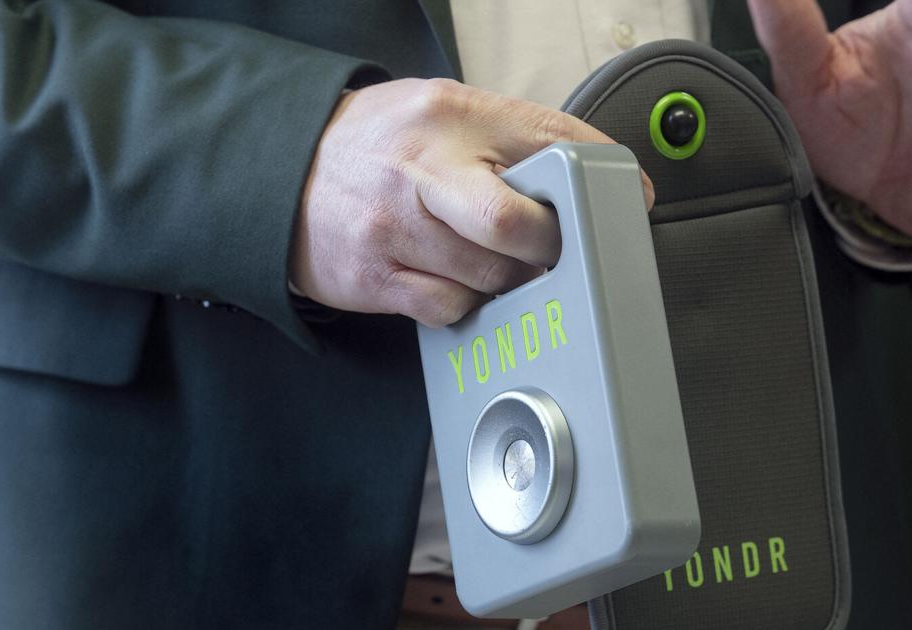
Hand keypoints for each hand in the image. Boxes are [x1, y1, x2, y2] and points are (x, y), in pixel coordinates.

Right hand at [290, 78, 653, 326]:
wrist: (282, 172)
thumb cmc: (377, 146)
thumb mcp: (442, 113)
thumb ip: (507, 138)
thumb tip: (586, 180)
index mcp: (451, 115)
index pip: (550, 141)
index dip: (602, 177)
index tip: (629, 198)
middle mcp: (422, 168)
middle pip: (518, 222)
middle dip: (555, 243)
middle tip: (560, 246)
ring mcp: (395, 227)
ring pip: (492, 275)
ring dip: (514, 278)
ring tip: (502, 261)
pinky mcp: (375, 276)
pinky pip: (452, 307)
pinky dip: (469, 302)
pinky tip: (458, 279)